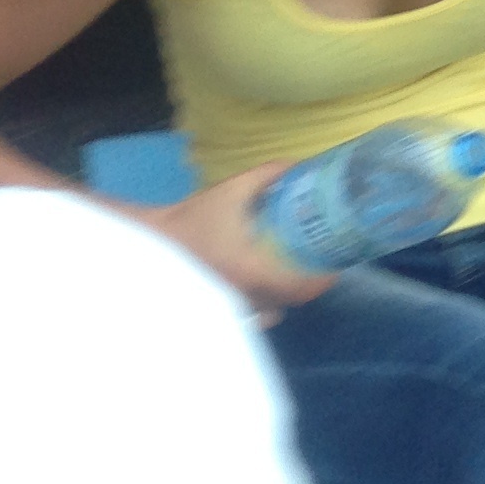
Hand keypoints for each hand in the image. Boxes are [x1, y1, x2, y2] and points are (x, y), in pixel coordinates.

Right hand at [149, 163, 336, 326]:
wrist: (152, 240)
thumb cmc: (194, 215)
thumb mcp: (233, 189)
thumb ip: (269, 174)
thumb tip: (301, 166)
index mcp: (253, 270)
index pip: (300, 288)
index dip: (321, 280)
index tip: (332, 266)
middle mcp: (244, 295)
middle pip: (290, 301)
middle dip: (306, 286)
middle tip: (317, 266)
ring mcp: (230, 307)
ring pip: (270, 311)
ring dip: (284, 297)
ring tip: (293, 276)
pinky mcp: (217, 308)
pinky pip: (249, 317)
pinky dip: (262, 309)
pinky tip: (265, 292)